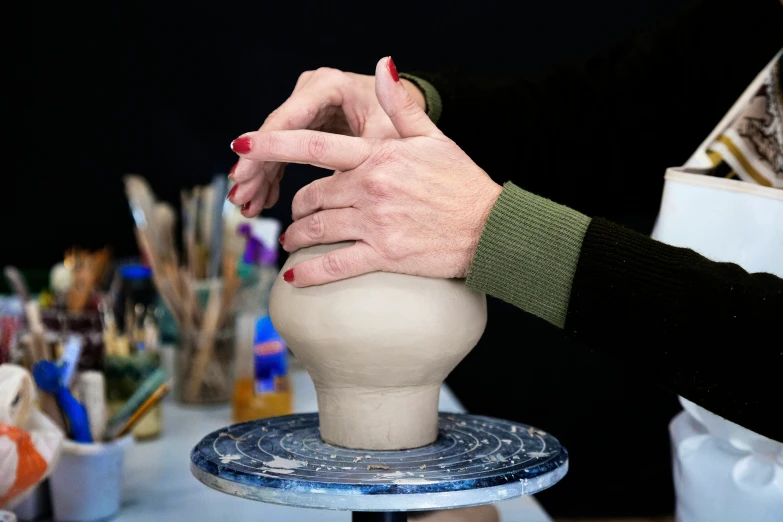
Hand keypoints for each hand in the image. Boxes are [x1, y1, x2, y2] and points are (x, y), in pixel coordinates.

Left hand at [229, 57, 501, 286]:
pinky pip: (334, 265)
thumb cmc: (461, 181)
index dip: (273, 144)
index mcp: (378, 155)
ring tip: (291, 239)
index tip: (242, 144)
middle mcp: (370, 187)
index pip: (314, 145)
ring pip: (316, 229)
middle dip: (297, 206)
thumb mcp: (433, 137)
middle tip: (294, 214)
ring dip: (296, 236)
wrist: (490, 227)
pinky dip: (309, 272)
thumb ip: (400, 104)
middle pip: (311, 196)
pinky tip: (294, 274)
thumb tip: (382, 65)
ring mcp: (375, 223)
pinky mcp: (383, 255)